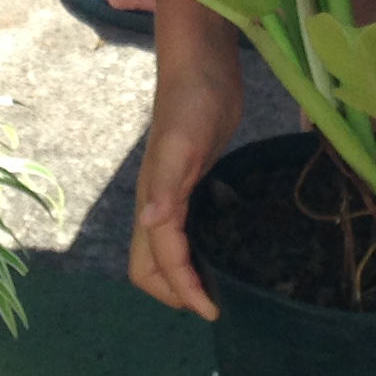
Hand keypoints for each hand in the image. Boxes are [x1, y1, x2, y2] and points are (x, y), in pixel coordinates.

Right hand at [127, 56, 241, 320]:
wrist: (202, 65)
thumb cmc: (191, 101)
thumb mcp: (181, 142)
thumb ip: (166, 183)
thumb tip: (151, 224)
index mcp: (153, 199)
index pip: (162, 260)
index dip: (184, 289)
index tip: (213, 310)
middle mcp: (158, 203)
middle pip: (150, 265)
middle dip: (174, 292)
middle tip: (214, 305)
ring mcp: (175, 193)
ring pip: (167, 250)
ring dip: (184, 276)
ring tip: (218, 289)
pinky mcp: (194, 183)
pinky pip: (188, 231)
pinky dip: (199, 251)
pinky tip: (225, 249)